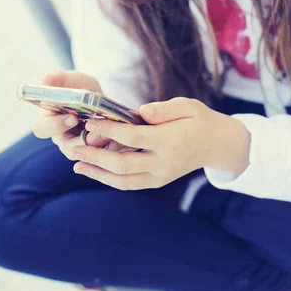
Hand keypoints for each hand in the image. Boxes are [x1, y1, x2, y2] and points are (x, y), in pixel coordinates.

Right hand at [32, 70, 127, 157]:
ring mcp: (79, 148)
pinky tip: (124, 136)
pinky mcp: (98, 154)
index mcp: (48, 121)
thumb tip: (46, 79)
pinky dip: (115, 146)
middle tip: (100, 130)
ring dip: (103, 143)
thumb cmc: (81, 89)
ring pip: (89, 155)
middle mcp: (62, 138)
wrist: (101, 99)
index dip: (55, 126)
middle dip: (86, 140)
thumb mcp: (72, 80)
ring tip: (114, 133)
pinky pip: (105, 156)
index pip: (42, 129)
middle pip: (69, 148)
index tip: (72, 117)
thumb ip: (59, 78)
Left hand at [70, 96, 250, 190]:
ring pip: (123, 180)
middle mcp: (164, 163)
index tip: (92, 121)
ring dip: (97, 173)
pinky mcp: (157, 181)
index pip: (134, 137)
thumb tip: (141, 111)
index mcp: (170, 141)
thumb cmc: (199, 119)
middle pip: (123, 164)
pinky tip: (93, 170)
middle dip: (95, 156)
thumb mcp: (187, 106)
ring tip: (77, 163)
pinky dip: (109, 179)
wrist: (217, 144)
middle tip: (74, 147)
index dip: (110, 130)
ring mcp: (160, 176)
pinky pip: (129, 184)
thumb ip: (164, 109)